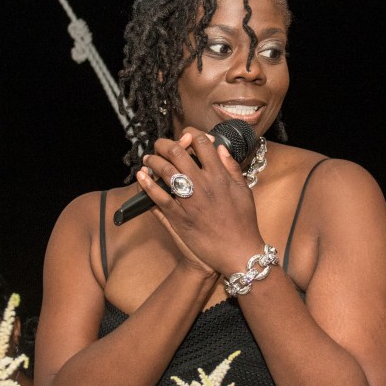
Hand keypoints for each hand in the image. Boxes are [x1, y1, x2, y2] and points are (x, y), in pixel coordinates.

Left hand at [139, 127, 264, 274]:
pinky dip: (147, 184)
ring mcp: (189, 200)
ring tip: (148, 159)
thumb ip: (231, 167)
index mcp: (220, 176)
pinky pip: (159, 197)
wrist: (237, 252)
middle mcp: (203, 184)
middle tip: (160, 145)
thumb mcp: (244, 191)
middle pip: (177, 153)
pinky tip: (141, 176)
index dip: (191, 134)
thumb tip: (220, 148)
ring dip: (153, 161)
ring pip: (165, 171)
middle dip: (165, 144)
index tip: (186, 135)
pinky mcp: (179, 217)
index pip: (201, 144)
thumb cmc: (243, 223)